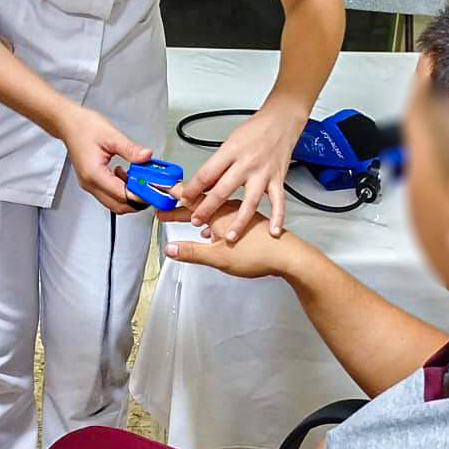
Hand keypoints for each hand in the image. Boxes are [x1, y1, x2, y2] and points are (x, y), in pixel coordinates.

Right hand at [57, 104, 151, 212]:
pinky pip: (109, 194)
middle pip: (118, 206)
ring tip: (138, 179)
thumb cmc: (83, 127)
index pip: (122, 195)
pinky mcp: (91, 182)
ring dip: (129, 195)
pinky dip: (121, 190)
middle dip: (137, 200)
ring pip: (114, 203)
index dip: (140, 195)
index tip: (153, 189)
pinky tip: (126, 176)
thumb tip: (146, 157)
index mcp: (94, 174)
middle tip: (150, 188)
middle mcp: (90, 183)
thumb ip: (130, 149)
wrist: (68, 124)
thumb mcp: (111, 135)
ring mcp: (90, 185)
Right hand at [164, 203, 298, 277]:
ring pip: (214, 210)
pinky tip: (215, 232)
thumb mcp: (219, 257)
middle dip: (180, 209)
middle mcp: (228, 208)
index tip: (158, 191)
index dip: (172, 197)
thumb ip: (192, 252)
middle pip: (199, 205)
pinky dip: (215, 221)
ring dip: (198, 215)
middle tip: (163, 211)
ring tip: (188, 222)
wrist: (289, 255)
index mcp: (218, 212)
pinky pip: (227, 216)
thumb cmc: (256, 254)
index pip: (190, 200)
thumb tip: (169, 248)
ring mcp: (241, 212)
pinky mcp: (251, 220)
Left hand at [177, 97, 306, 239]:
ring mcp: (263, 173)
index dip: (192, 189)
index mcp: (230, 152)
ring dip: (239, 221)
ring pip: (250, 201)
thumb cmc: (254, 131)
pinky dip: (277, 217)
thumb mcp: (229, 143)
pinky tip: (272, 230)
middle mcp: (246, 163)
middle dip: (207, 209)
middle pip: (223, 190)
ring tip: (229, 236)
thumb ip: (216, 165)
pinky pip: (278, 202)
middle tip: (196, 221)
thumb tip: (200, 184)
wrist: (280, 121)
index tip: (182, 200)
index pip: (206, 174)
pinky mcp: (278, 179)